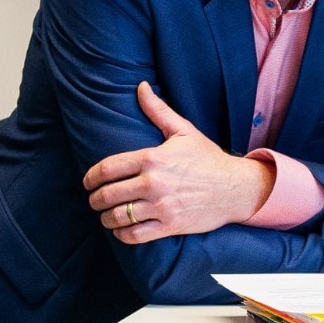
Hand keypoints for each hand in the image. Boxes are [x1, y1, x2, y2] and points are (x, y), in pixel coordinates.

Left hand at [84, 82, 273, 243]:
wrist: (235, 187)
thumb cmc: (208, 158)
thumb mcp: (184, 131)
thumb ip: (158, 110)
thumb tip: (141, 86)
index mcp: (153, 158)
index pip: (108, 168)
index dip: (91, 177)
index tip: (88, 182)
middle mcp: (154, 183)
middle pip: (108, 195)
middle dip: (95, 199)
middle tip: (95, 200)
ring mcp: (161, 206)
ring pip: (117, 217)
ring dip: (106, 218)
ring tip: (106, 216)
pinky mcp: (170, 226)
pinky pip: (134, 236)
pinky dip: (122, 234)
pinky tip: (122, 229)